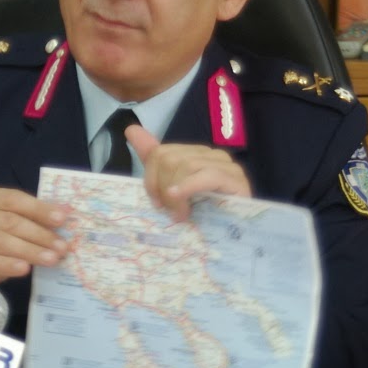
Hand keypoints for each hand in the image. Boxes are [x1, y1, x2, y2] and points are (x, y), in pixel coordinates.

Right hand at [0, 187, 68, 316]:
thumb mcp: (8, 232)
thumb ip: (29, 221)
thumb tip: (64, 212)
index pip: (12, 199)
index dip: (38, 208)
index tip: (62, 219)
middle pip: (8, 221)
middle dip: (39, 234)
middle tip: (62, 247)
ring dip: (29, 250)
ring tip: (51, 259)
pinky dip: (7, 264)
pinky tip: (24, 269)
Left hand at [127, 125, 251, 219]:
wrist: (235, 237)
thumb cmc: (202, 218)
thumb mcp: (171, 190)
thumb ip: (153, 160)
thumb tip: (131, 130)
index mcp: (195, 155)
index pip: (161, 152)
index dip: (151, 177)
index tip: (155, 202)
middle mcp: (211, 155)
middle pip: (170, 158)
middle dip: (162, 187)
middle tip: (167, 211)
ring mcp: (226, 166)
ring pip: (186, 165)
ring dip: (176, 195)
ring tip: (180, 215)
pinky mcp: (236, 180)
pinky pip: (207, 176)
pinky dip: (189, 187)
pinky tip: (180, 200)